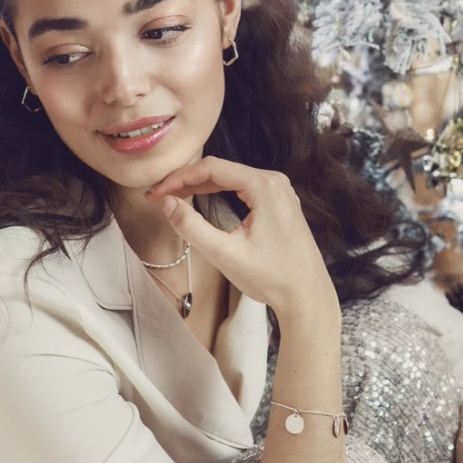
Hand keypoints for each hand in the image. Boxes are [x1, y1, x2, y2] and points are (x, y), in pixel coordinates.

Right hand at [144, 156, 333, 312]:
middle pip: (220, 170)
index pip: (211, 168)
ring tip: (173, 198)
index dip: (178, 178)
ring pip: (231, 179)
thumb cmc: (272, 277)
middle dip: (186, 181)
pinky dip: (219, 192)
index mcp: (264, 186)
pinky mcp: (279, 203)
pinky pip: (243, 188)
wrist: (307, 295)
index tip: (155, 194)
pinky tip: (201, 199)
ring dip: (201, 186)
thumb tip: (167, 203)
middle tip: (158, 197)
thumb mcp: (225, 254)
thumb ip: (192, 227)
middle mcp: (274, 181)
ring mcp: (279, 191)